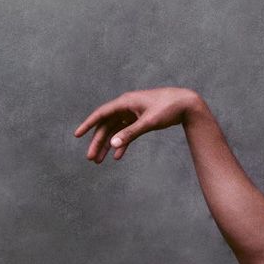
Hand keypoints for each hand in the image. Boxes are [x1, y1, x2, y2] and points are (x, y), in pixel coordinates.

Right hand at [73, 87, 197, 162]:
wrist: (186, 104)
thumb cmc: (168, 109)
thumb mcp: (148, 122)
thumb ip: (130, 133)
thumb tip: (113, 144)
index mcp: (125, 102)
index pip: (101, 114)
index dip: (88, 124)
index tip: (77, 135)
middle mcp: (126, 106)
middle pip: (106, 126)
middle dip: (98, 143)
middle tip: (91, 159)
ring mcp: (132, 113)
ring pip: (115, 131)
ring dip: (108, 145)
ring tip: (100, 161)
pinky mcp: (140, 119)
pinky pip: (126, 133)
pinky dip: (122, 143)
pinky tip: (118, 156)